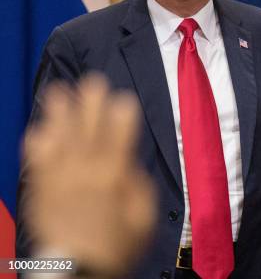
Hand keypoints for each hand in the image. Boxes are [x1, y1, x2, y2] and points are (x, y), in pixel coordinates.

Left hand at [23, 74, 155, 276]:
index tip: (123, 96)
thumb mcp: (143, 218)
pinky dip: (37, 142)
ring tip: (59, 90)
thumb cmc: (116, 245)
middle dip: (91, 103)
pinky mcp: (40, 188)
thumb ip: (139, 186)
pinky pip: (36, 159)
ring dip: (59, 113)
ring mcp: (59, 178)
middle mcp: (84, 171)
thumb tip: (128, 164)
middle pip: (88, 129)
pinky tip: (39, 127)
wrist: (76, 269)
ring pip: (59, 137)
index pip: (119, 136)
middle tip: (92, 81)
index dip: (122, 114)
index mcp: (113, 176)